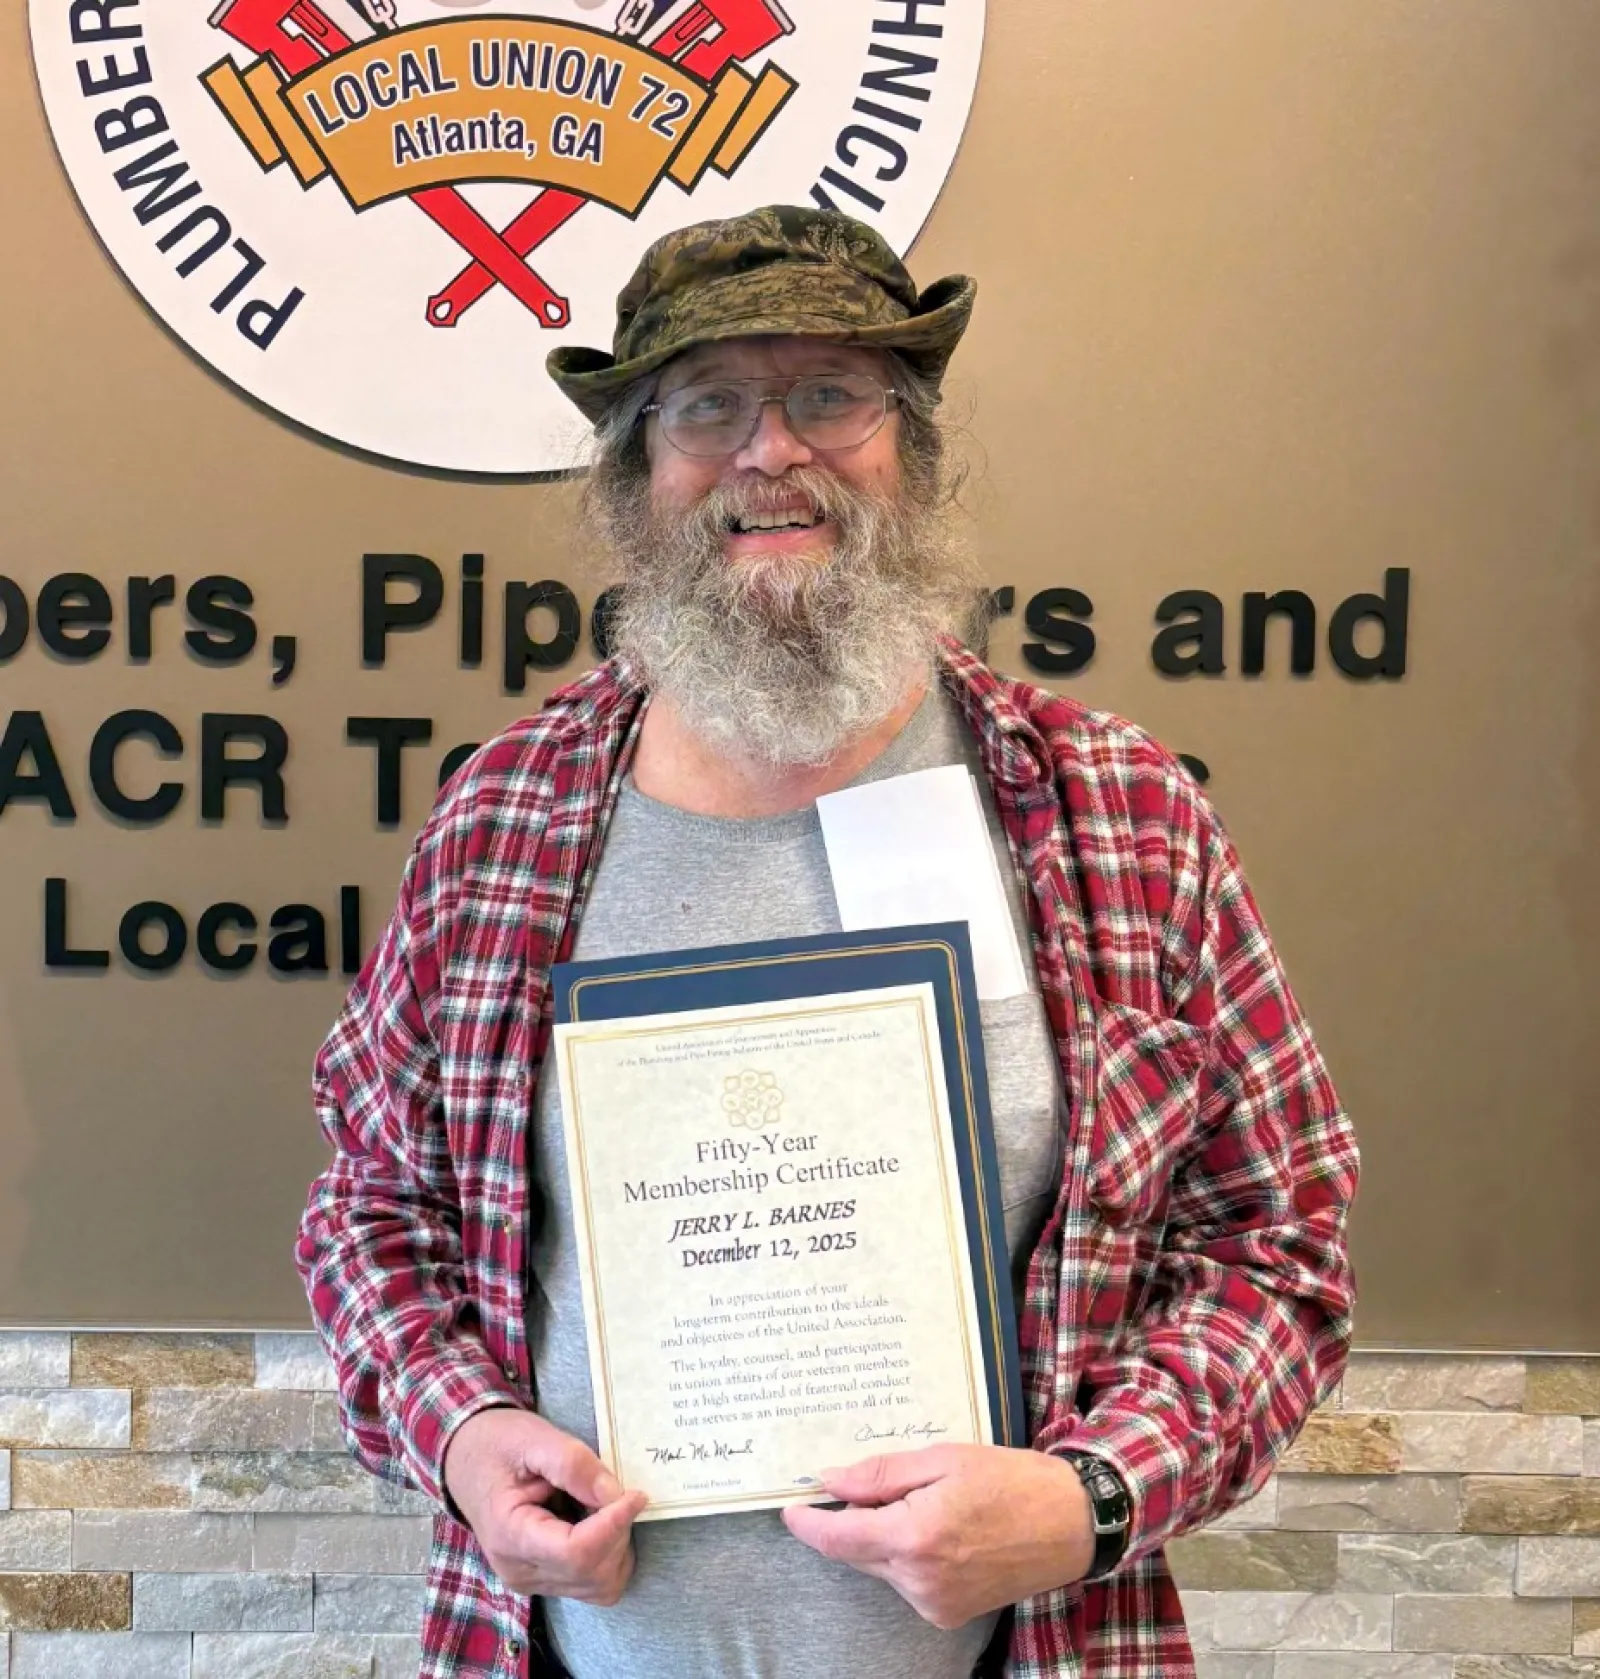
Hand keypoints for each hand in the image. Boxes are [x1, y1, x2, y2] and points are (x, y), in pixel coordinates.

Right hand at [442, 1407, 647, 1602]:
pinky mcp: (545, 1580)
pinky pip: (594, 1584)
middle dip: (618, 1532)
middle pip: (592, 1572)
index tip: (636, 1493)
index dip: (614, 1525)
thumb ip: (573, 1463)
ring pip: (599, 1586)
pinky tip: (599, 1523)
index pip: (576, 1553)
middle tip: (614, 1491)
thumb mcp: (533, 1438)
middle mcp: (520, 1571)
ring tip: (603, 1507)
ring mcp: (533, 1581)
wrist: (467, 1460)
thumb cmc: (497, 1444)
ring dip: (617, 1547)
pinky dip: (609, 1556)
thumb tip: (614, 1493)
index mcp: (510, 1535)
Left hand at [782, 1444, 1094, 1629]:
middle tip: (870, 1482)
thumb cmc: (1011, 1481)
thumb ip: (881, 1473)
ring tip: (922, 1499)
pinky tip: (937, 1527)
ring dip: (883, 1535)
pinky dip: (905, 1554)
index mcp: (915, 1537)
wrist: (1071, 1524)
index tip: (789, 1507)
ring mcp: (934, 1603)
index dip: (807, 1523)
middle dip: (853, 1519)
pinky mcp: (948, 1613)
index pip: (838, 1538)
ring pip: (880, 1566)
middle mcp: (919, 1580)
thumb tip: (830, 1481)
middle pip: (857, 1552)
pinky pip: (906, 1580)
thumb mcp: (943, 1458)